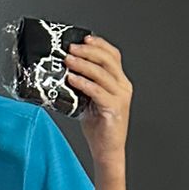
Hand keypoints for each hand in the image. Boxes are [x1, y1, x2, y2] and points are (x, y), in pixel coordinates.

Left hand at [67, 36, 132, 166]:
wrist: (107, 150)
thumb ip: (84, 85)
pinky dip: (83, 83)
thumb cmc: (99, 127)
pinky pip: (97, 91)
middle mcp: (123, 87)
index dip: (99, 44)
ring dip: (83, 64)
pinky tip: (72, 78)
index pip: (113, 55)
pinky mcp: (114, 108)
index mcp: (119, 82)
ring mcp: (120, 97)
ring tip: (68, 60)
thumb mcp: (89, 100)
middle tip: (71, 49)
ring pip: (102, 73)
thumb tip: (65, 71)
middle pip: (108, 60)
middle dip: (88, 51)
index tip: (84, 39)